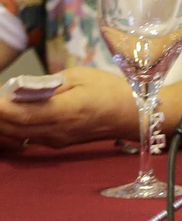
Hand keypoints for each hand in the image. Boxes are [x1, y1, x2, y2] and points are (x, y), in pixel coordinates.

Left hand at [0, 67, 137, 148]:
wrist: (130, 114)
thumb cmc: (108, 90)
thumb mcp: (80, 76)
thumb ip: (49, 84)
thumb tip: (21, 89)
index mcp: (65, 110)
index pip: (23, 114)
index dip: (2, 108)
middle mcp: (57, 130)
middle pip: (15, 128)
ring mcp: (56, 140)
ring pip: (18, 135)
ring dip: (3, 123)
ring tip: (0, 106)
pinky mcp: (57, 143)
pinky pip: (28, 137)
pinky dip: (14, 128)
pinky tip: (11, 116)